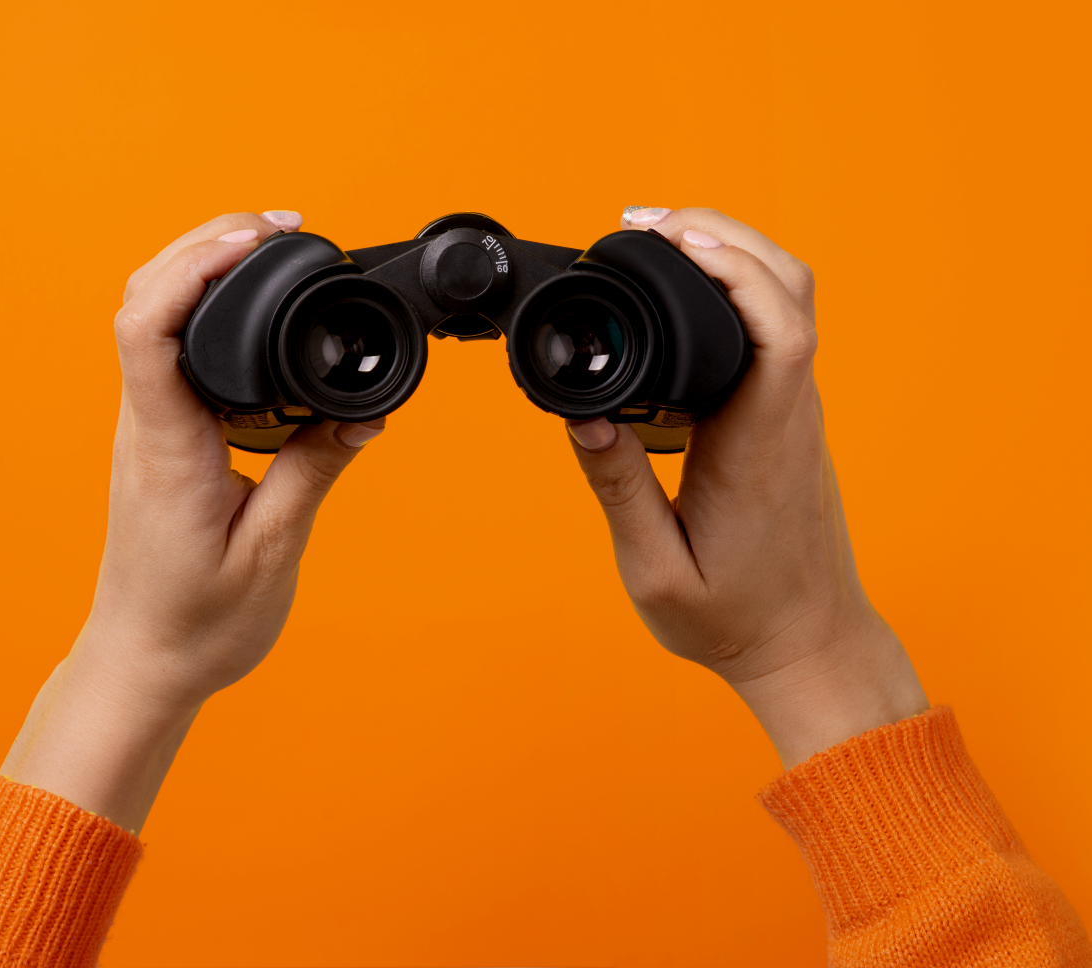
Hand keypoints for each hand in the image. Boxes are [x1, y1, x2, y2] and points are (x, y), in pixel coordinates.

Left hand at [1, 211, 384, 832]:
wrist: (145, 662)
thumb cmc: (198, 622)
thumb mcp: (273, 552)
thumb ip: (315, 471)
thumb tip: (364, 413)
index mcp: (168, 450)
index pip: (149, 327)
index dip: (196, 264)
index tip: (258, 239)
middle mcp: (146, 427)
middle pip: (147, 296)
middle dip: (209, 243)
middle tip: (282, 227)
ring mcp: (148, 430)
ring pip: (156, 318)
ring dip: (207, 269)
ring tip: (276, 252)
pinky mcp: (162, 439)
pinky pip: (174, 353)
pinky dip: (212, 311)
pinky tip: (258, 313)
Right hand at [567, 208, 927, 767]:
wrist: (806, 644)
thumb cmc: (735, 618)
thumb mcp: (657, 569)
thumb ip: (619, 491)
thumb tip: (583, 418)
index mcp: (757, 445)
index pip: (779, 330)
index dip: (736, 268)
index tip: (673, 240)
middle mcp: (789, 415)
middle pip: (791, 288)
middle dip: (724, 234)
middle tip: (645, 223)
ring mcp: (797, 413)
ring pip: (788, 300)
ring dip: (730, 255)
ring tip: (656, 246)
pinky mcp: (789, 419)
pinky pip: (776, 330)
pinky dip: (734, 291)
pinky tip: (682, 300)